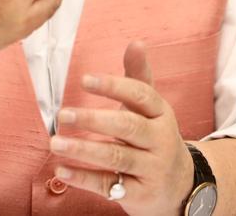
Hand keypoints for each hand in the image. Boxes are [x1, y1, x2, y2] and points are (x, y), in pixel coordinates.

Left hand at [50, 42, 194, 215]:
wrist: (180, 185)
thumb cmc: (155, 136)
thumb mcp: (152, 107)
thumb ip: (139, 76)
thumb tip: (136, 42)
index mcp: (162, 113)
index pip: (140, 95)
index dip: (112, 86)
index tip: (83, 80)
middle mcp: (161, 139)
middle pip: (127, 125)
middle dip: (93, 119)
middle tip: (63, 114)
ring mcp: (152, 168)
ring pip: (116, 156)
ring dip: (83, 149)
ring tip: (55, 142)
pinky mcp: (140, 194)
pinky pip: (109, 185)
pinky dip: (84, 178)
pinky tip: (62, 170)